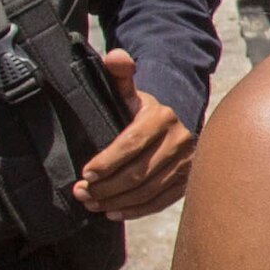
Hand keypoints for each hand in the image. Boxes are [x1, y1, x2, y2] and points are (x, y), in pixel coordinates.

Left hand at [74, 48, 196, 216]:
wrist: (178, 121)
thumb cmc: (144, 109)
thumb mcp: (131, 90)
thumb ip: (120, 74)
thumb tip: (115, 57)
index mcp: (162, 117)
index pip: (132, 143)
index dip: (108, 161)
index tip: (85, 173)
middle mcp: (179, 140)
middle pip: (139, 172)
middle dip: (107, 187)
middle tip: (82, 194)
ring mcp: (186, 163)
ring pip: (148, 190)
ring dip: (117, 201)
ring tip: (92, 204)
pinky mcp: (187, 181)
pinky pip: (160, 201)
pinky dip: (136, 210)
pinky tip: (114, 212)